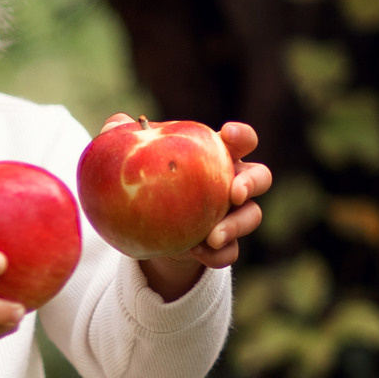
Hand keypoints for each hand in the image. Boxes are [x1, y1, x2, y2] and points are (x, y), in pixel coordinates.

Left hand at [137, 122, 271, 301]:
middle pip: (261, 177)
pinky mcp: (224, 245)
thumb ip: (124, 138)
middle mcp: (233, 183)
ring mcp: (233, 215)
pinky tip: (197, 253)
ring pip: (252, 216)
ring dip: (236, 226)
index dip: (241, 136)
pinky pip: (230, 253)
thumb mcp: (133, 161)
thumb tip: (116, 123)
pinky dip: (218, 254)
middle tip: (234, 193)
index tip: (228, 134)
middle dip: (251, 182)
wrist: (151, 233)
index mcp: (218, 156)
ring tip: (213, 236)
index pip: (241, 140)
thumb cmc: (148, 183)